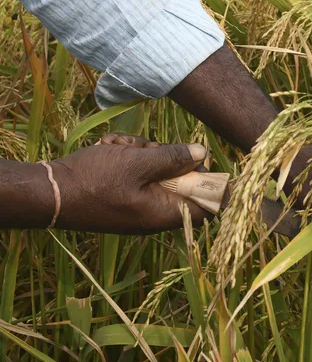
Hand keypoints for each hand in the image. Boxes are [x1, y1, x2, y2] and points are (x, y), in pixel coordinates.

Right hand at [48, 137, 210, 233]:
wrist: (48, 192)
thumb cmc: (93, 181)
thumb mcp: (137, 163)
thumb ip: (173, 158)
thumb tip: (202, 153)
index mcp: (164, 215)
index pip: (207, 208)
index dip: (214, 185)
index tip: (207, 161)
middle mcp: (154, 214)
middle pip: (182, 183)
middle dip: (167, 158)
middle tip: (145, 147)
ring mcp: (138, 205)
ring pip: (158, 172)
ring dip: (142, 153)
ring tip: (118, 147)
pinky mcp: (124, 195)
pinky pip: (138, 173)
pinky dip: (128, 158)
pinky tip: (110, 148)